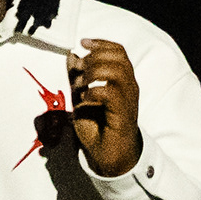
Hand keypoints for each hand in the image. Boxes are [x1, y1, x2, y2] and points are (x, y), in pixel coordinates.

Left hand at [67, 39, 141, 176]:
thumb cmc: (98, 128)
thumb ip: (77, 77)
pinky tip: (83, 99)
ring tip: (80, 85)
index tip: (83, 42)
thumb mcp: (81, 97)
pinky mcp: (123, 114)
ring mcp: (128, 100)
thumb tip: (71, 56)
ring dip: (94, 72)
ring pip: (118, 71)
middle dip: (95, 57)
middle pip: (119, 57)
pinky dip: (93, 91)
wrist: (109, 157)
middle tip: (78, 69)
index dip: (102, 43)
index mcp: (122, 80)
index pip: (119, 51)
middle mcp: (129, 87)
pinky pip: (111, 93)